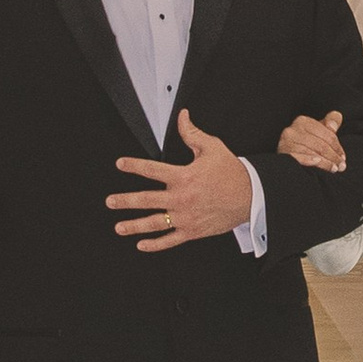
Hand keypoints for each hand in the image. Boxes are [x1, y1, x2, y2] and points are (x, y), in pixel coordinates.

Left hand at [108, 107, 256, 251]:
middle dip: (125, 201)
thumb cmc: (231, 172)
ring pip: (154, 223)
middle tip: (110, 202)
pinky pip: (170, 240)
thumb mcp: (212, 147)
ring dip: (134, 226)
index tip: (120, 164)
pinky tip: (141, 245)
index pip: (151, 170)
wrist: (251, 196)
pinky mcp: (193, 231)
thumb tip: (182, 116)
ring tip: (119, 227)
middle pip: (146, 200)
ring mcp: (185, 217)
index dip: (133, 165)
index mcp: (183, 176)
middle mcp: (181, 198)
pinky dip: (155, 245)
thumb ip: (192, 133)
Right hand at [275, 108, 346, 172]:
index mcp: (303, 121)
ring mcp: (286, 142)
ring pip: (312, 151)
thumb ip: (329, 124)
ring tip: (334, 169)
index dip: (337, 147)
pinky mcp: (283, 154)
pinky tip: (317, 163)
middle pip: (320, 144)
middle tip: (341, 166)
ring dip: (325, 162)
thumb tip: (336, 118)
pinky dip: (309, 160)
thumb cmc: (305, 146)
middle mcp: (292, 130)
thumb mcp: (318, 133)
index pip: (327, 134)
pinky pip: (298, 157)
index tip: (343, 157)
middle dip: (333, 156)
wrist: (285, 166)